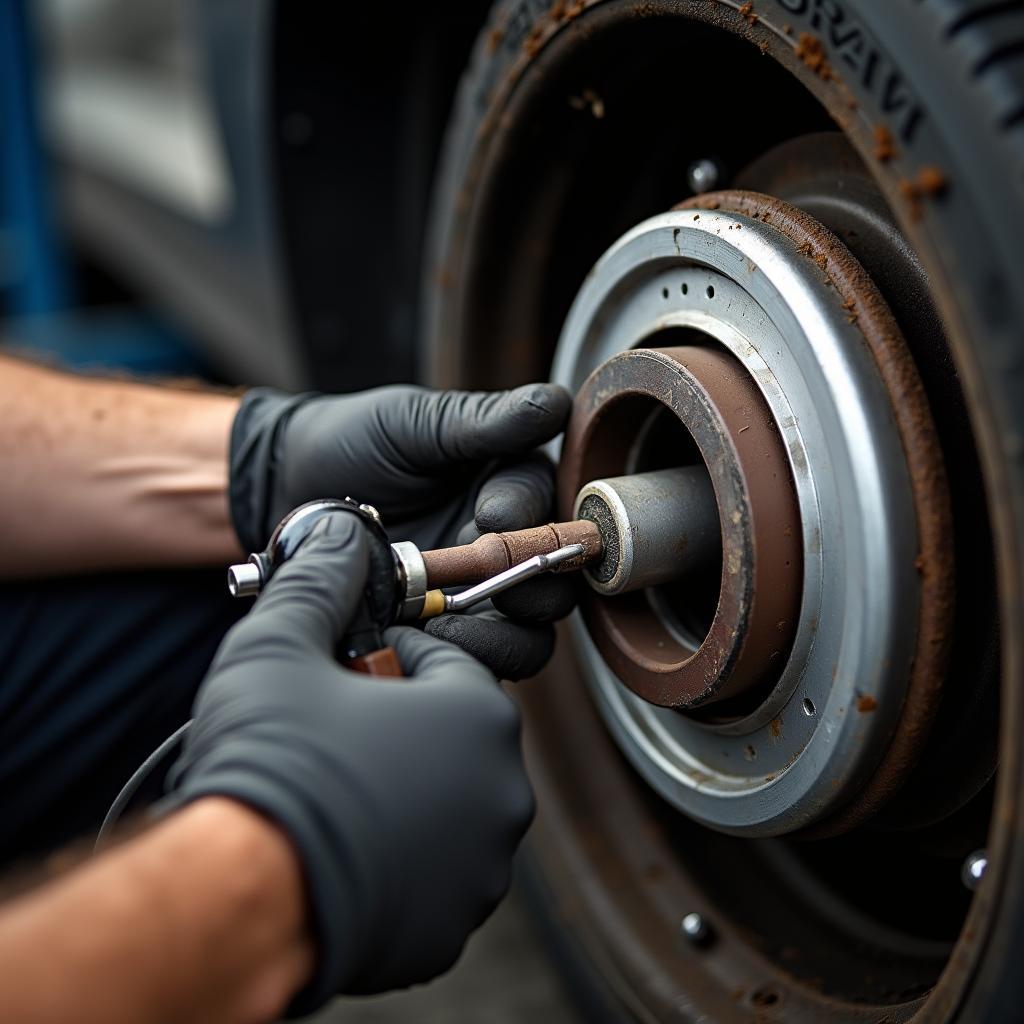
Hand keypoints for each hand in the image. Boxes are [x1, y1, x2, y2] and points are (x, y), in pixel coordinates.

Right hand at [164, 512, 532, 1012]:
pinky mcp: (453, 925)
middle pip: (453, 730)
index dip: (393, 649)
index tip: (353, 659)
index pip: (447, 657)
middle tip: (341, 719)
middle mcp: (501, 789)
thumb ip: (321, 580)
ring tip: (339, 779)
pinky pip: (433, 868)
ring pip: (448, 800)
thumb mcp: (283, 647)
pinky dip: (401, 850)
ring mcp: (483, 864)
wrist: (242, 898)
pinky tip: (346, 839)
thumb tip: (338, 534)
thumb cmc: (272, 761)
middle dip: (402, 715)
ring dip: (404, 783)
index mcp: (478, 714)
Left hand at [229, 383, 576, 678]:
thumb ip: (483, 421)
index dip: (526, 511)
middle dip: (531, 584)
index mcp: (506, 484)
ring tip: (451, 624)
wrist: (283, 490)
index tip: (489, 514)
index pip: (545, 500)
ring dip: (503, 634)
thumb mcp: (413, 425)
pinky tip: (425, 642)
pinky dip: (465, 658)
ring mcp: (476, 595)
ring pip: (529, 633)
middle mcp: (502, 544)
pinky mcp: (445, 632)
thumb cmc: (353, 443)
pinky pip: (479, 659)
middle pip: (554, 577)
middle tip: (489, 582)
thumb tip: (556, 401)